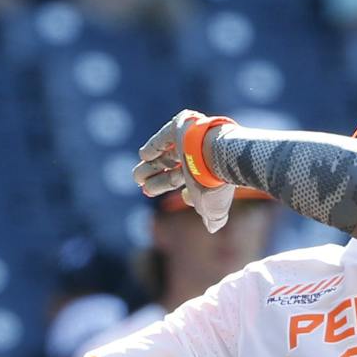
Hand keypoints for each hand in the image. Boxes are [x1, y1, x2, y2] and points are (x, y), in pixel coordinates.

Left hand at [133, 110, 235, 231]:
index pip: (188, 183)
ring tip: (136, 178)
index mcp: (204, 175)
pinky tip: (144, 156)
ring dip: (151, 167)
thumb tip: (212, 229)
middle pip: (173, 169)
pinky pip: (163, 138)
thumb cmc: (215, 184)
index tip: (168, 197)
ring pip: (166, 156)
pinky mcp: (180, 127)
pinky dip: (153, 147)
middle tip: (143, 188)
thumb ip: (213, 218)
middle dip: (158, 180)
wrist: (220, 156)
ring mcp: (188, 142)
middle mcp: (196, 158)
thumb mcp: (213, 207)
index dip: (176, 190)